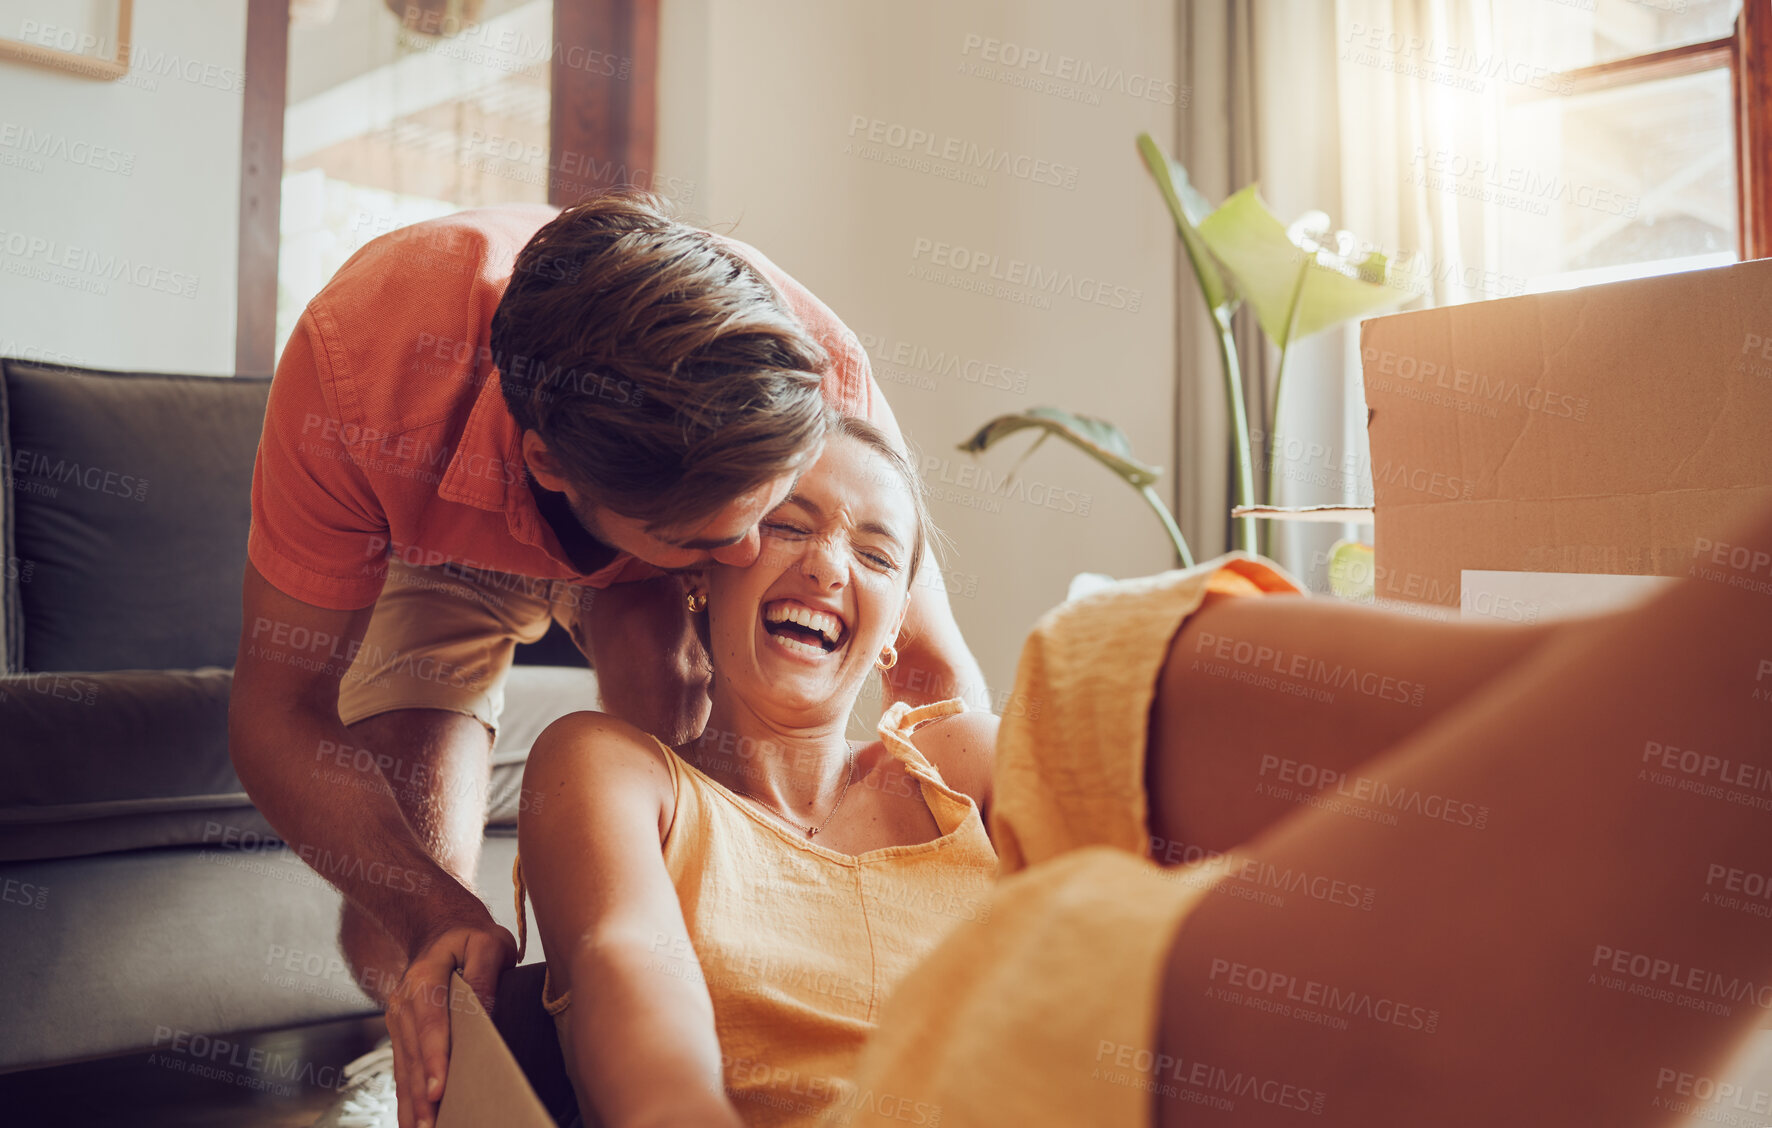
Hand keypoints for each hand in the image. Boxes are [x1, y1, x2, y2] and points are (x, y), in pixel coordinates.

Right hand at [386, 918, 517, 1127]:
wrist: (439, 929)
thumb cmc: (470, 938)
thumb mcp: (487, 942)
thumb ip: (486, 971)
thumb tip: (485, 1011)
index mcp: (424, 978)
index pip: (430, 1024)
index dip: (435, 1059)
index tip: (439, 1090)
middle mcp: (403, 1002)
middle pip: (414, 1055)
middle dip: (423, 1094)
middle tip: (433, 1126)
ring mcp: (398, 1020)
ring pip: (405, 1068)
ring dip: (412, 1103)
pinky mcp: (401, 1034)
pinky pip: (403, 1070)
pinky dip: (407, 1098)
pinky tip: (414, 1123)